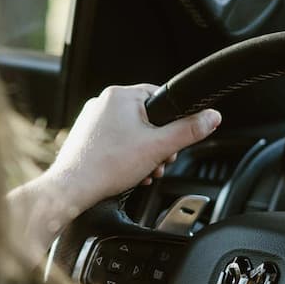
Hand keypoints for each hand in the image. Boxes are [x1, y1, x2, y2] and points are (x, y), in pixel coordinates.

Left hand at [45, 84, 221, 212]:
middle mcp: (103, 102)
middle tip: (158, 161)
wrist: (72, 188)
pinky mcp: (86, 137)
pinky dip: (126, 157)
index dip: (173, 121)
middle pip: (147, 118)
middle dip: (158, 144)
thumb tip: (212, 117)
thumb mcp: (159, 148)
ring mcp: (92, 120)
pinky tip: (128, 173)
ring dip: (144, 153)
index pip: (160, 97)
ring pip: (132, 133)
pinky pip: (115, 142)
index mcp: (121, 95)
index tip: (174, 140)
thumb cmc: (107, 166)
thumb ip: (189, 131)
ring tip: (143, 171)